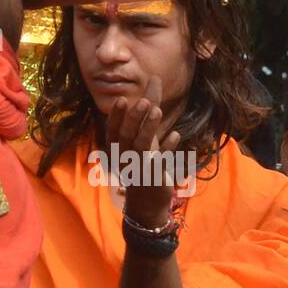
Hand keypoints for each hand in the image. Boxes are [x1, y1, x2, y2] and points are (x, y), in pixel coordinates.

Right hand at [106, 74, 180, 229]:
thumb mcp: (143, 139)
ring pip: (140, 146)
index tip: (121, 99)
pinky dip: (167, 147)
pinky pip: (158, 161)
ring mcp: (137, 168)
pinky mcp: (152, 177)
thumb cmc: (144, 165)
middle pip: (126, 135)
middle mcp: (123, 158)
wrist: (147, 204)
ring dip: (148, 128)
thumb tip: (154, 83)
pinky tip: (175, 135)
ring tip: (157, 110)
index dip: (116, 115)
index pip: (112, 130)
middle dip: (134, 117)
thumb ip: (148, 113)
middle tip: (144, 101)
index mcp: (117, 149)